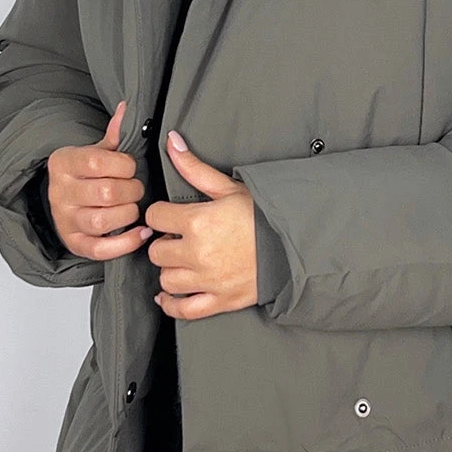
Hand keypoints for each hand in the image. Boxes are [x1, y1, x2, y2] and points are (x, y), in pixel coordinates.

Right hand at [46, 101, 152, 260]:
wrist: (66, 200)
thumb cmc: (88, 174)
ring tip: (134, 208)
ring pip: (102, 221)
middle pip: (105, 193)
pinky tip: (140, 232)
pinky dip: (125, 243)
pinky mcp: (74, 244)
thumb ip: (115, 133)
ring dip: (128, 214)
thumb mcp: (97, 150)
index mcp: (63, 163)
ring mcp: (65, 220)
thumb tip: (128, 108)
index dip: (124, 165)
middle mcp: (60, 192)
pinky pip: (100, 250)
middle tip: (136, 188)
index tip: (130, 167)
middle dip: (131, 190)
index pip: (98, 162)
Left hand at [143, 130, 257, 318]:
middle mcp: (197, 253)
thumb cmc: (264, 215)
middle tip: (180, 238)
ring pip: (166, 279)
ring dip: (170, 269)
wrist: (296, 244)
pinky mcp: (219, 300)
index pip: (155, 217)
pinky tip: (170, 295)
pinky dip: (172, 304)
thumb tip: (172, 142)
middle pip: (156, 250)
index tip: (170, 216)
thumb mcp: (228, 187)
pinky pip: (183, 309)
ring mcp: (208, 280)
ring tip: (183, 261)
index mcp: (198, 221)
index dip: (161, 214)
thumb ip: (194, 167)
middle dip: (165, 242)